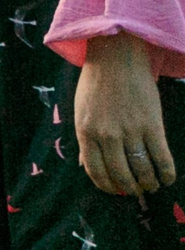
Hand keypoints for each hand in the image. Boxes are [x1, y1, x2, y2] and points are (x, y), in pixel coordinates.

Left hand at [77, 32, 176, 195]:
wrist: (116, 58)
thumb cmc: (97, 84)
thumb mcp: (81, 112)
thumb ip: (85, 139)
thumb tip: (88, 167)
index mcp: (85, 132)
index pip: (95, 171)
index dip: (107, 187)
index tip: (116, 191)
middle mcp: (106, 135)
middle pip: (121, 175)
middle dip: (130, 189)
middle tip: (137, 190)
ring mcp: (130, 130)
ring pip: (142, 171)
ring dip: (149, 184)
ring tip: (151, 185)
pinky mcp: (152, 125)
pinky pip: (162, 159)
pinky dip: (166, 174)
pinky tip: (167, 178)